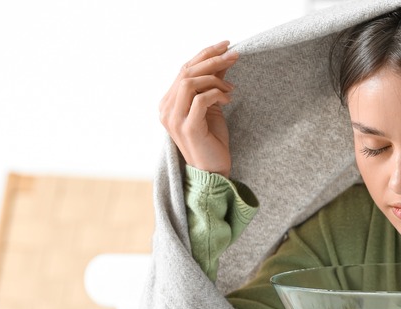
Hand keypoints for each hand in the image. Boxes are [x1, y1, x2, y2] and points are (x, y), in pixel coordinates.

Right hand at [159, 41, 237, 177]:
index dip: (204, 54)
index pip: (184, 69)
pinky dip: (216, 94)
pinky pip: (201, 99)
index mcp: (168, 103)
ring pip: (190, 82)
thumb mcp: (213, 107)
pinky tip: (228, 100)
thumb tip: (223, 60)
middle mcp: (166, 109)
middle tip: (234, 54)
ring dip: (215, 79)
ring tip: (231, 88)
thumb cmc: (212, 140)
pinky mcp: (188, 128)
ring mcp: (174, 119)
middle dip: (213, 59)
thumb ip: (213, 84)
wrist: (213, 171)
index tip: (226, 45)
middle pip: (186, 72)